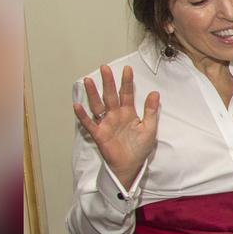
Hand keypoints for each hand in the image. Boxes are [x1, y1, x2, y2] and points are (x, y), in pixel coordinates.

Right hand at [73, 64, 159, 187]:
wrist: (131, 165)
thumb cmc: (139, 148)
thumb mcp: (149, 128)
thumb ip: (151, 111)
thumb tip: (155, 93)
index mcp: (128, 113)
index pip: (127, 94)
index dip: (127, 82)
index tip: (127, 69)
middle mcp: (115, 115)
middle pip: (111, 95)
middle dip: (108, 82)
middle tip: (105, 67)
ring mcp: (106, 123)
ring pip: (98, 105)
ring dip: (93, 94)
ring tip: (88, 81)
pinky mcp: (99, 134)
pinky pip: (89, 124)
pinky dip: (83, 116)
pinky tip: (77, 106)